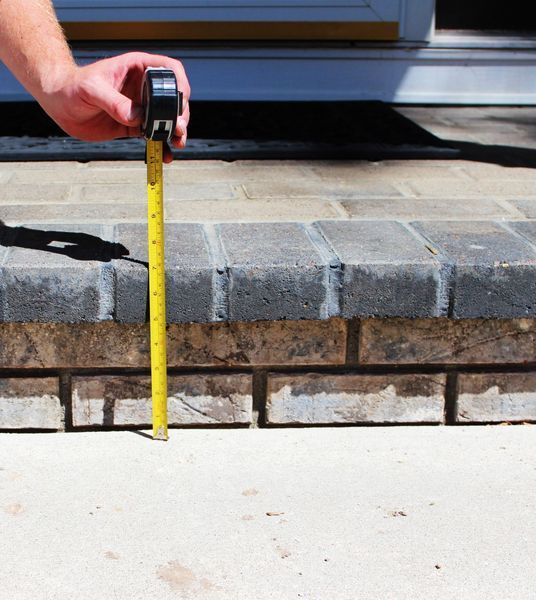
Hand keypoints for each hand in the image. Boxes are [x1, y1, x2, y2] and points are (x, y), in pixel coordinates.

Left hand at [36, 52, 189, 162]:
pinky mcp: (134, 126)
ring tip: (178, 143)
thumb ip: (114, 102)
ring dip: (176, 132)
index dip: (180, 83)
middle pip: (174, 98)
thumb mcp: (91, 90)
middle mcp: (142, 88)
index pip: (169, 70)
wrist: (59, 104)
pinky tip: (166, 155)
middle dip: (181, 114)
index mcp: (137, 69)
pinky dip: (162, 146)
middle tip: (179, 128)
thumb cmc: (72, 87)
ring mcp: (140, 108)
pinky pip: (153, 136)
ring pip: (167, 119)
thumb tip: (136, 117)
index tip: (181, 100)